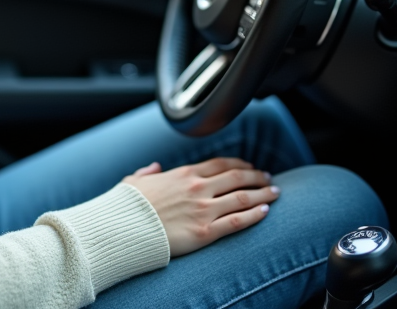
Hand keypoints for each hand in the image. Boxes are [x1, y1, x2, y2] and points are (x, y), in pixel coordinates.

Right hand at [122, 158, 280, 257]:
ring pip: (243, 198)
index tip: (250, 166)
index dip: (239, 164)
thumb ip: (147, 173)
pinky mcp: (205, 232)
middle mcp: (197, 188)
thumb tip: (154, 167)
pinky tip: (265, 212)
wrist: (122, 229)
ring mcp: (203, 210)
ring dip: (263, 194)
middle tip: (268, 178)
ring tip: (275, 193)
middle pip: (237, 178)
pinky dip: (254, 215)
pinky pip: (237, 221)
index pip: (220, 164)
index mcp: (183, 174)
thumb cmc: (125, 206)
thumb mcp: (133, 181)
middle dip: (257, 176)